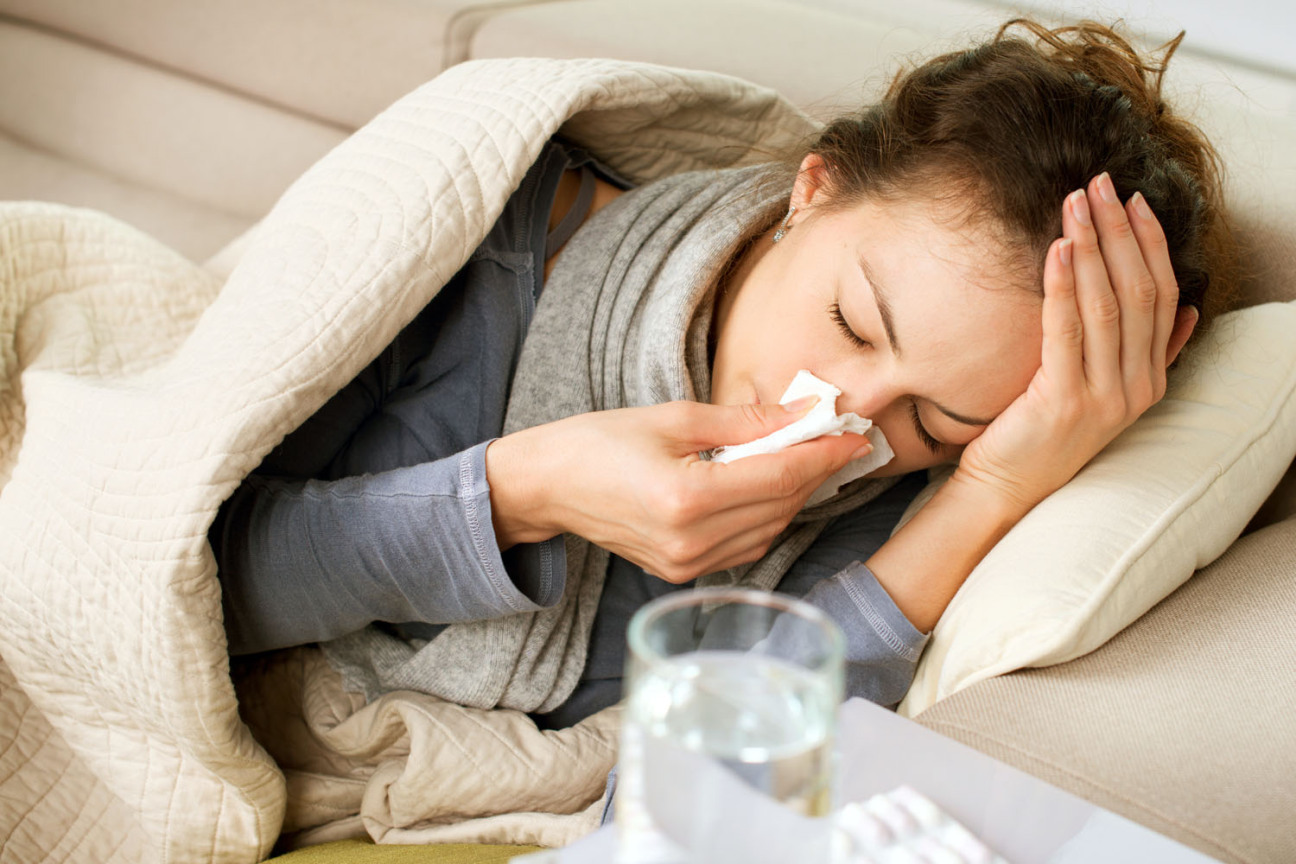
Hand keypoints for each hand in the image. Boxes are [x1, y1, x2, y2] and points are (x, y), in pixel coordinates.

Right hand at [485, 399, 870, 582]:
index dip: (823, 455)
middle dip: (815, 471)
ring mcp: (687, 564)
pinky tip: (770, 488)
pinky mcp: (682, 573)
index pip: (780, 477)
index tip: (853, 434)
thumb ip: (745, 422)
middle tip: (836, 439)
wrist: (548, 486)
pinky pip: (745, 547)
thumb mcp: (674, 418)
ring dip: (794, 495)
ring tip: (805, 458)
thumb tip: (803, 414)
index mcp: (686, 497)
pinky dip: (767, 517)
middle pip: (781, 506)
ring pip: (769, 531)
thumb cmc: (600, 442)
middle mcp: (691, 541)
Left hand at [954, 172, 1198, 511]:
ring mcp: (1104, 397)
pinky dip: (1062, 286)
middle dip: (1119, 232)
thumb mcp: (1103, 391)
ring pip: (1107, 306)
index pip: (1162, 296)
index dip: (1151, 244)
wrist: (1007, 487)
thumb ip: (1146, 355)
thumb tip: (1186, 313)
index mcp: (1150, 379)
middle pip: (1138, 291)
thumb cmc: (1042, 433)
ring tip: (1075, 204)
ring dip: (1090, 247)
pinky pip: (1067, 332)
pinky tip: (1054, 249)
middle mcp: (1136, 387)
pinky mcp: (1064, 402)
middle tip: (1100, 184)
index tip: (1133, 201)